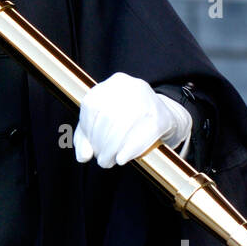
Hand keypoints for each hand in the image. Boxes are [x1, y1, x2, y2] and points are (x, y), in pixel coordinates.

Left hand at [73, 72, 190, 168]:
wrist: (163, 115)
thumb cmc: (126, 120)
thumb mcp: (102, 123)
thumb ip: (85, 139)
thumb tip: (83, 156)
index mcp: (113, 83)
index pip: (91, 105)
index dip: (87, 130)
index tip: (90, 148)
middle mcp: (130, 86)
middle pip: (108, 116)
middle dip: (100, 143)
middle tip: (101, 160)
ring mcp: (147, 99)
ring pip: (124, 125)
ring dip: (112, 149)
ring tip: (109, 162)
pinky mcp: (161, 116)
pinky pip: (143, 134)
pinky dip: (129, 149)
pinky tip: (122, 159)